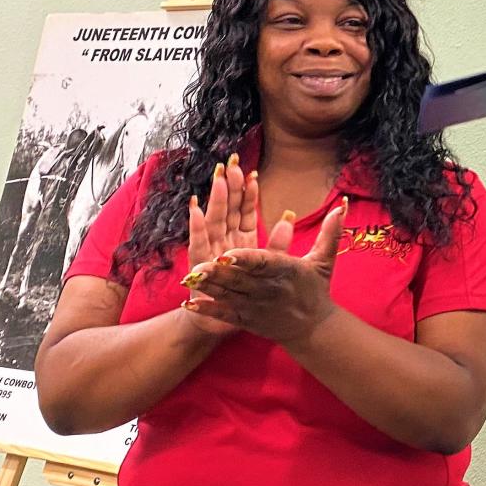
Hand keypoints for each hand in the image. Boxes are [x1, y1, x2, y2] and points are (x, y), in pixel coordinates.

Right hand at [180, 155, 260, 335]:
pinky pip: (197, 243)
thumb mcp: (268, 266)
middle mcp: (224, 241)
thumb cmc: (245, 294)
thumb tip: (290, 216)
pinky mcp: (199, 265)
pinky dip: (196, 226)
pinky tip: (196, 209)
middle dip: (229, 187)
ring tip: (219, 180)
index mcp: (242, 240)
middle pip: (228, 210)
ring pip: (213, 221)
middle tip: (232, 164)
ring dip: (214, 200)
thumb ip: (278, 242)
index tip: (253, 173)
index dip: (248, 193)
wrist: (221, 321)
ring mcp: (210, 251)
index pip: (245, 211)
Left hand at [181, 201, 346, 348]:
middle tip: (198, 266)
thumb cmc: (316, 290)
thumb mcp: (324, 260)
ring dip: (209, 288)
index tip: (228, 253)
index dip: (245, 258)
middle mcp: (270, 290)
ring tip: (190, 279)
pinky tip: (190, 304)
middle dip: (219, 273)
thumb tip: (341, 205)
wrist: (314, 329)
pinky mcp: (247, 320)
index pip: (264, 263)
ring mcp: (256, 307)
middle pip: (241, 280)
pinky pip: (225, 315)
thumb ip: (331, 232)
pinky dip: (208, 310)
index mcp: (287, 272)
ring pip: (229, 295)